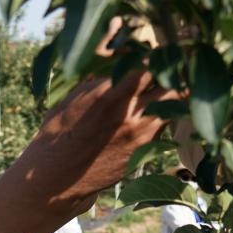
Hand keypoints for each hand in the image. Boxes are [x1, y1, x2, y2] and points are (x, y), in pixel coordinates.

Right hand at [10, 71, 177, 216]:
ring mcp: (141, 136)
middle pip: (172, 86)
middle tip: (168, 73)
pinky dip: (161, 119)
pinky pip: (164, 129)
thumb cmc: (60, 133)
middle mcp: (130, 114)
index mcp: (109, 95)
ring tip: (161, 94)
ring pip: (175, 108)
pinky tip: (149, 117)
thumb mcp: (75, 96)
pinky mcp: (145, 153)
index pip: (149, 66)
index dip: (156, 58)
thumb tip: (122, 61)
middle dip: (172, 77)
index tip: (155, 56)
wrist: (57, 176)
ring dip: (171, 98)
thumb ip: (103, 79)